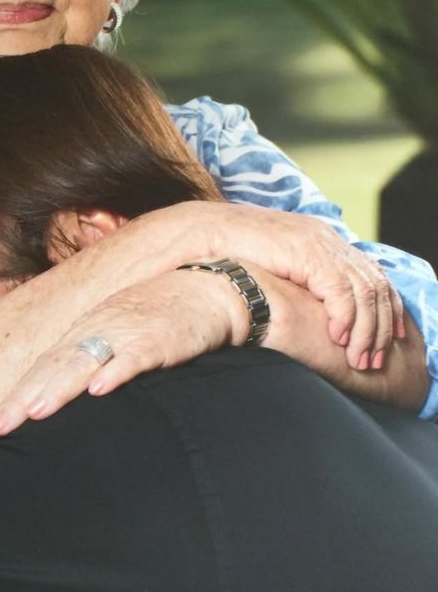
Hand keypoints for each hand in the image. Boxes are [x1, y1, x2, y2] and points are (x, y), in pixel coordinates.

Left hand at [0, 268, 246, 434]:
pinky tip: (99, 389)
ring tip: (36, 411)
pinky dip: (116, 370)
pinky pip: (135, 355)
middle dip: (27, 395)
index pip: (46, 365)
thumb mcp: (117, 335)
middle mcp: (99, 329)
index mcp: (87, 332)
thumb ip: (93, 362)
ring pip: (86, 359)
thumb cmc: (159, 317)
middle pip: (56, 365)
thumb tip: (66, 399)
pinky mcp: (159, 337)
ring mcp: (128, 331)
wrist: (207, 287)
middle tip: (2, 425)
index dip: (21, 393)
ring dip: (60, 385)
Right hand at [170, 201, 403, 368]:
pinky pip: (341, 290)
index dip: (383, 309)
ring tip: (358, 357)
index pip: (371, 275)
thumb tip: (316, 313)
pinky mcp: (308, 253)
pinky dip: (345, 317)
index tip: (384, 340)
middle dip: (380, 326)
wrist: (207, 233)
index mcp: (324, 241)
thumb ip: (301, 282)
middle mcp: (328, 239)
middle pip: (376, 284)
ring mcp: (320, 244)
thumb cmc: (234, 256)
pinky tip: (337, 337)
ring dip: (366, 329)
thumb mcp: (278, 268)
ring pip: (365, 291)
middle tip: (374, 359)